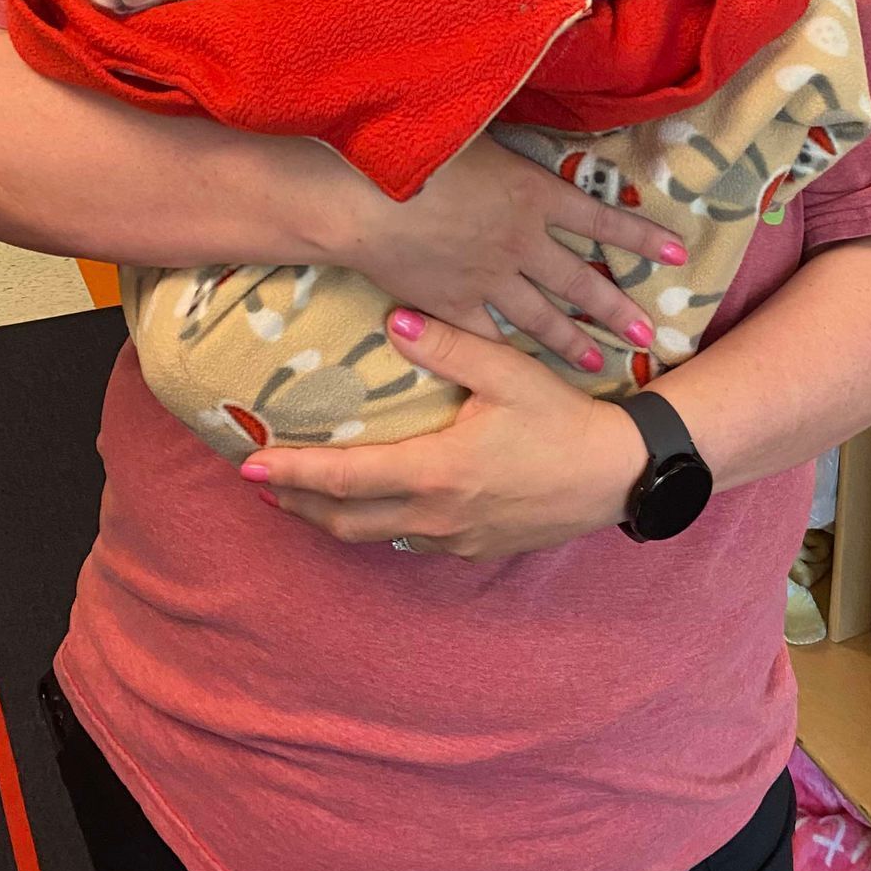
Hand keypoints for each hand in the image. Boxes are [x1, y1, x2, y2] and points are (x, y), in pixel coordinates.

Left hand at [240, 310, 648, 562]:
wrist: (620, 474)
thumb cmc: (565, 419)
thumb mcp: (510, 373)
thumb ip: (452, 346)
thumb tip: (395, 323)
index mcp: (436, 473)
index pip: (346, 480)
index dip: (293, 475)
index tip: (250, 467)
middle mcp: (436, 515)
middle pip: (347, 521)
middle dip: (298, 506)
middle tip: (262, 486)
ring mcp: (457, 539)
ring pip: (376, 536)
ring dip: (334, 519)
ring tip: (305, 497)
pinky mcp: (477, 548)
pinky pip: (412, 540)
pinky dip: (378, 525)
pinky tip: (378, 504)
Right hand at [331, 133, 685, 370]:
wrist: (359, 199)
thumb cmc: (413, 147)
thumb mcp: (472, 122)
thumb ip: (506, 124)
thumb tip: (523, 90)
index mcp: (532, 193)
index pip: (599, 216)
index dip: (639, 235)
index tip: (676, 252)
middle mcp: (521, 241)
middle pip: (579, 280)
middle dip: (617, 307)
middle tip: (649, 332)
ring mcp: (489, 278)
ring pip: (543, 316)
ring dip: (575, 339)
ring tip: (603, 360)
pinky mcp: (453, 305)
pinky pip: (491, 332)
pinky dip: (512, 348)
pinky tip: (527, 365)